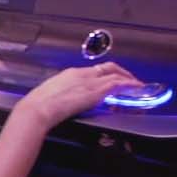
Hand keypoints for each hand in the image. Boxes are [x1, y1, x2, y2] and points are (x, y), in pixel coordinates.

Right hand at [14, 62, 141, 128]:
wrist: (38, 109)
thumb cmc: (39, 105)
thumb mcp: (51, 96)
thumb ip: (62, 95)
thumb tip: (65, 101)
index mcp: (70, 74)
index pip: (94, 70)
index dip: (106, 73)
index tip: (113, 79)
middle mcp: (82, 74)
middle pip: (107, 67)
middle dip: (121, 73)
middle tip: (130, 81)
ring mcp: (89, 82)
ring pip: (115, 73)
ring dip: (128, 79)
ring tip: (138, 86)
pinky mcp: (95, 91)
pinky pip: (117, 83)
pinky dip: (129, 84)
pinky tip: (136, 89)